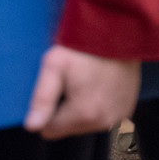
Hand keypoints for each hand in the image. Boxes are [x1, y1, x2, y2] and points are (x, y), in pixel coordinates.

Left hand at [24, 45, 140, 140]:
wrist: (119, 30)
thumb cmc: (83, 45)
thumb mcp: (55, 64)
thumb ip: (41, 98)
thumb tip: (31, 126)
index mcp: (84, 114)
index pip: (49, 129)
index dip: (48, 108)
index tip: (58, 86)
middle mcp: (104, 122)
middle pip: (68, 128)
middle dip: (66, 110)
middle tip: (74, 81)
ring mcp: (118, 118)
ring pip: (85, 125)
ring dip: (82, 109)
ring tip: (88, 81)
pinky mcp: (127, 111)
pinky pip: (102, 119)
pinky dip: (98, 107)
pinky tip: (101, 85)